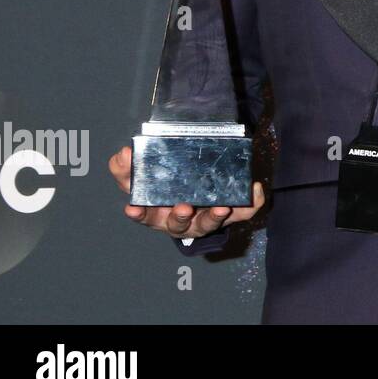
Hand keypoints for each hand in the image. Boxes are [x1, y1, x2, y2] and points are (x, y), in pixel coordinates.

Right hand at [108, 146, 265, 238]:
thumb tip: (122, 154)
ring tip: (220, 208)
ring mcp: (204, 219)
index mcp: (156, 212)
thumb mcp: (142, 178)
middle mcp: (180, 220)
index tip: (133, 207)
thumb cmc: (167, 188)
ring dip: (213, 217)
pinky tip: (255, 189)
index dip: (138, 212)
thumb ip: (126, 168)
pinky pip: (243, 212)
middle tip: (182, 207)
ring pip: (208, 224)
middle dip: (179, 217)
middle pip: (177, 224)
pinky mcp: (229, 215)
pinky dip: (250, 203)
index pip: (143, 214)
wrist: (193, 198)